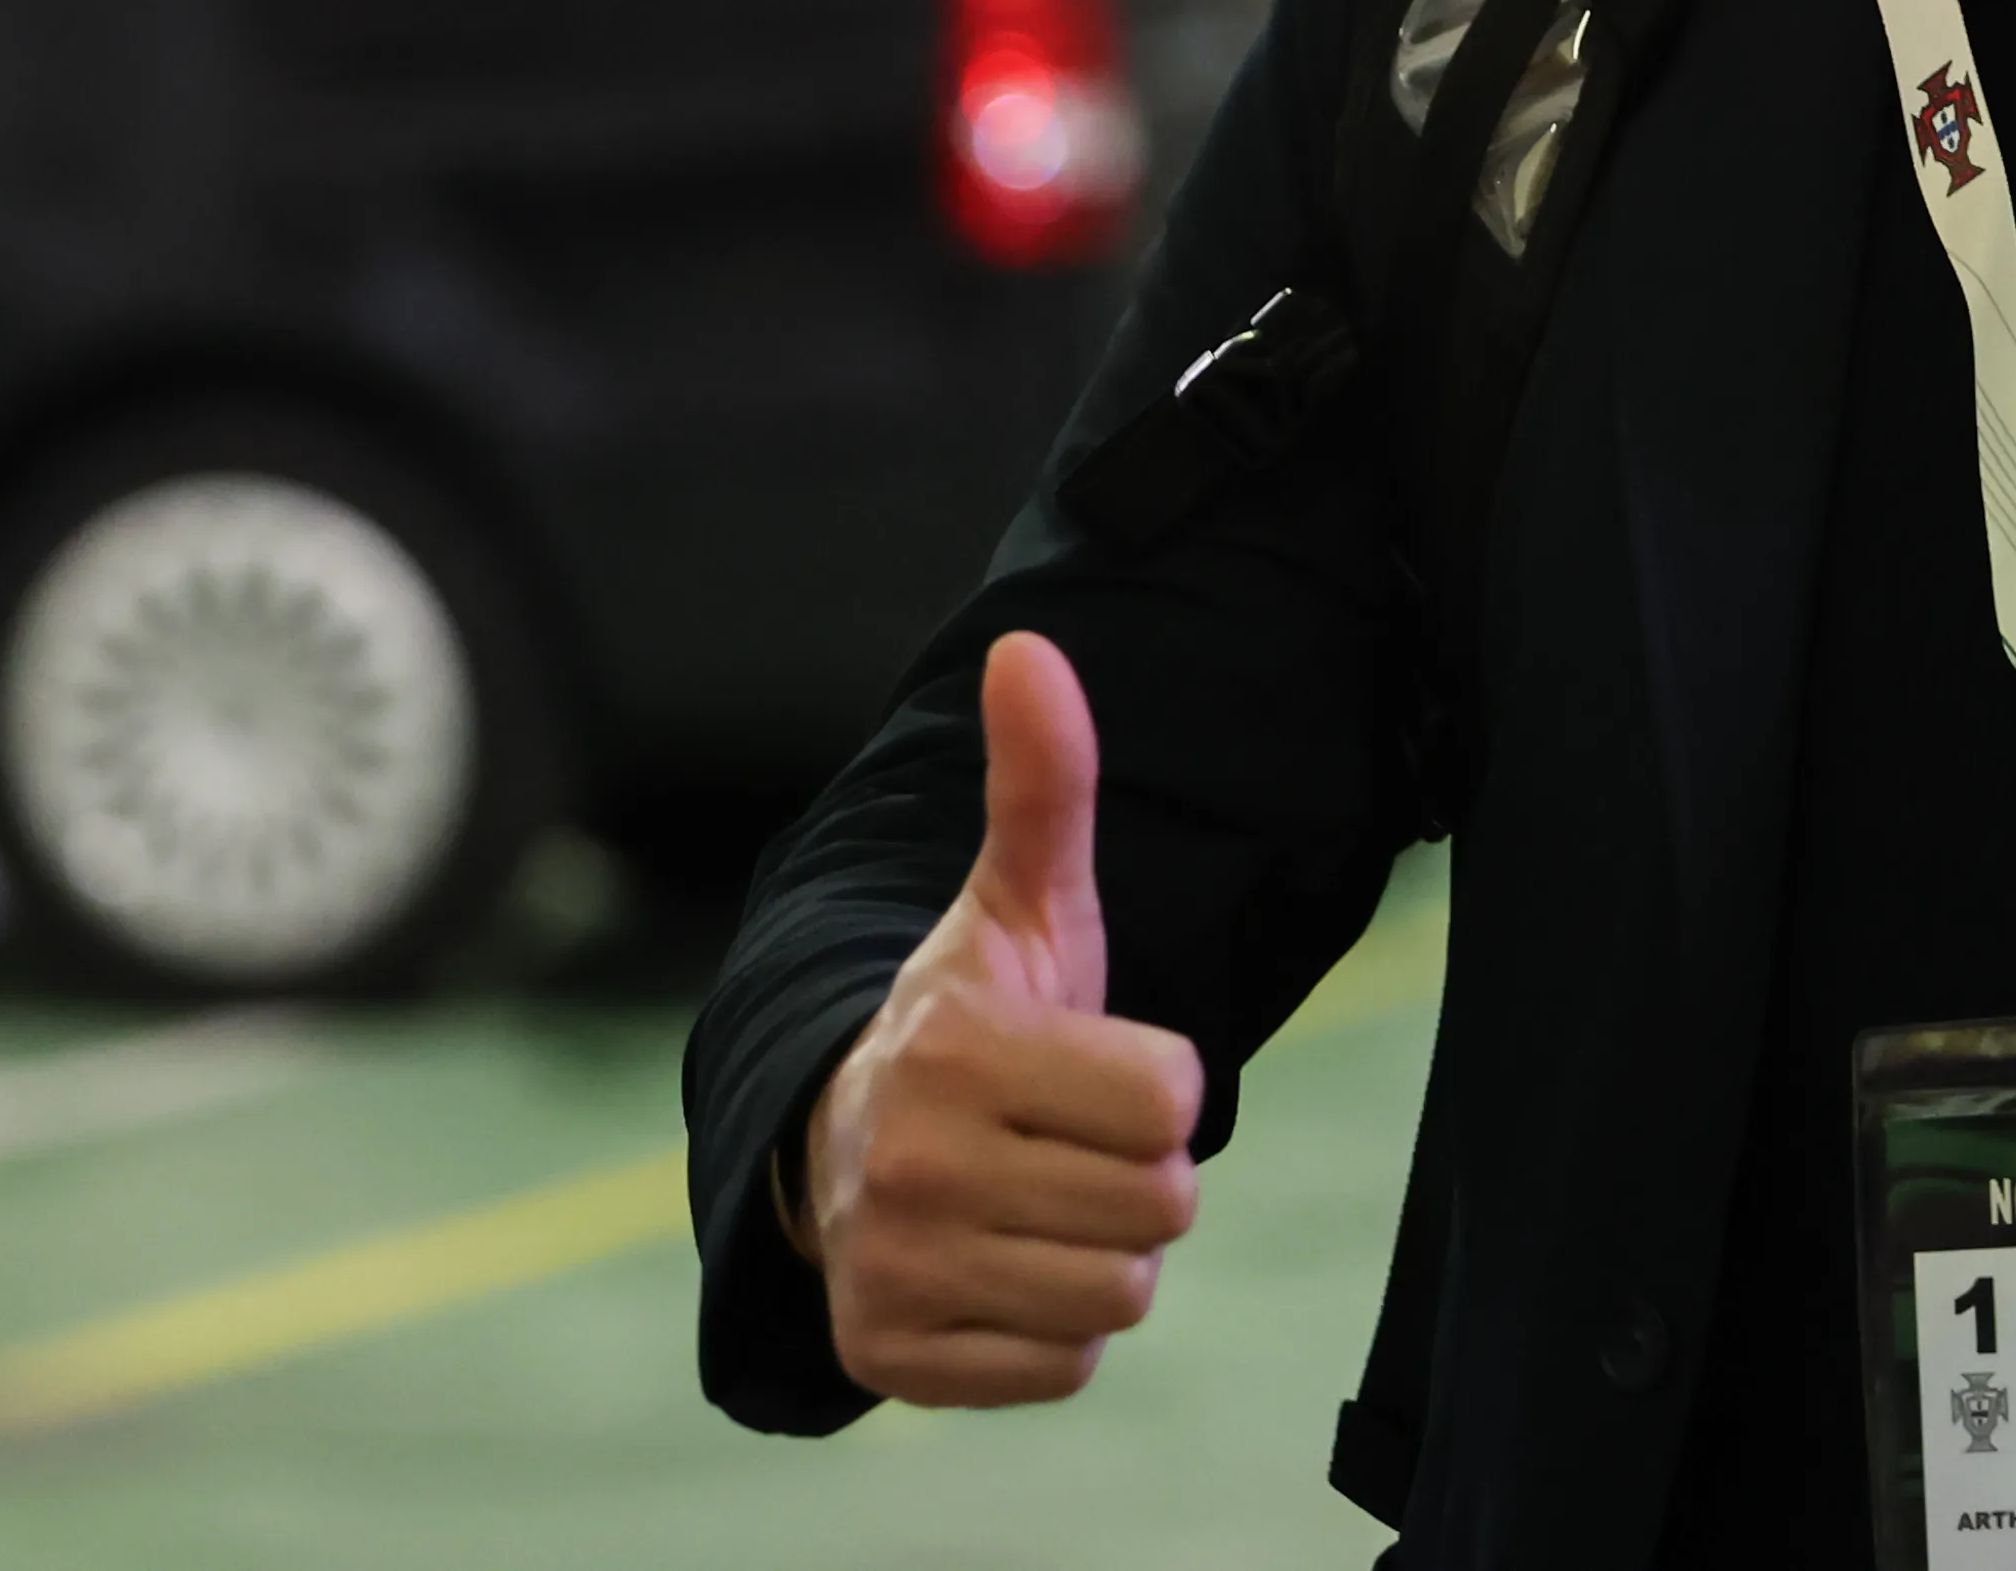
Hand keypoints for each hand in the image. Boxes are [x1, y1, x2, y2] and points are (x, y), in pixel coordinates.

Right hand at [794, 632, 1205, 1405]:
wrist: (839, 1143)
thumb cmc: (974, 1019)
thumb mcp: (1022, 905)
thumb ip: (1045, 783)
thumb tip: (1031, 646)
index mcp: (958, 1050)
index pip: (1175, 1100)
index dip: (1158, 1086)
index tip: (1091, 1065)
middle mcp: (910, 1164)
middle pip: (1158, 1205)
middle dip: (1134, 1174)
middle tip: (1061, 1139)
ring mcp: (893, 1268)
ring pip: (1120, 1293)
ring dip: (1100, 1252)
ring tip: (1033, 1197)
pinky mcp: (891, 1359)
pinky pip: (1066, 1369)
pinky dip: (1052, 1333)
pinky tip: (1000, 1266)